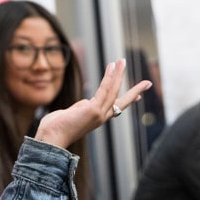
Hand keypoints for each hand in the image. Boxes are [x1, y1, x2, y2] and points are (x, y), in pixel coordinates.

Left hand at [34, 59, 150, 149]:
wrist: (51, 138)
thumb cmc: (56, 127)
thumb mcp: (72, 114)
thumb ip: (81, 107)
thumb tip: (86, 101)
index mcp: (96, 119)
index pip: (116, 107)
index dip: (128, 100)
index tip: (139, 96)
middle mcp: (101, 117)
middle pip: (122, 101)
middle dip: (135, 91)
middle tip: (148, 83)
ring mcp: (98, 114)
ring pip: (113, 91)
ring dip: (118, 74)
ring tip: (122, 61)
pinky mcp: (93, 110)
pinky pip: (104, 90)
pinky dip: (110, 77)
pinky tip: (112, 67)